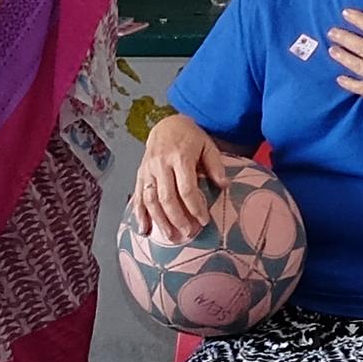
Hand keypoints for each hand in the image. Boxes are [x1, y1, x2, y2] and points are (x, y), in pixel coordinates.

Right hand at [130, 111, 227, 243]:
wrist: (167, 124)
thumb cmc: (190, 137)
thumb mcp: (207, 146)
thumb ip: (215, 165)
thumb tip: (224, 186)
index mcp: (180, 157)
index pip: (186, 188)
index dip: (195, 207)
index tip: (203, 221)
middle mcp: (161, 164)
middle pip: (167, 197)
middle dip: (177, 218)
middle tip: (188, 234)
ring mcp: (148, 170)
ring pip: (150, 200)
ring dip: (159, 221)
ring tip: (169, 237)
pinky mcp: (140, 174)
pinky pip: (138, 196)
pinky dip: (139, 214)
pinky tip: (144, 230)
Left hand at [324, 0, 362, 131]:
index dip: (358, 19)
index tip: (345, 13)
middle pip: (360, 46)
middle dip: (344, 38)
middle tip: (331, 32)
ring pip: (357, 64)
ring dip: (344, 57)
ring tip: (332, 51)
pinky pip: (361, 88)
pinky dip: (349, 84)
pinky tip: (339, 80)